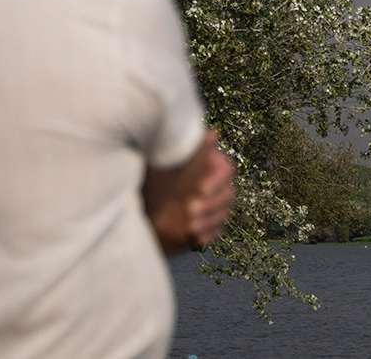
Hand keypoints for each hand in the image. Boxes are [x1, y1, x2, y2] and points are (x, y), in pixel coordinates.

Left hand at [142, 128, 236, 254]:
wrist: (141, 205)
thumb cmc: (156, 178)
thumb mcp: (171, 160)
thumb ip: (192, 149)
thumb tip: (213, 132)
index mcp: (212, 166)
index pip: (227, 171)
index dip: (217, 181)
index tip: (200, 189)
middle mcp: (217, 185)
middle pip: (229, 194)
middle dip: (212, 204)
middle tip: (191, 211)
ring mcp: (215, 206)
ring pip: (225, 213)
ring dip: (210, 220)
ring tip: (192, 227)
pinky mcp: (209, 224)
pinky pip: (219, 230)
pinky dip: (210, 234)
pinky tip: (198, 238)